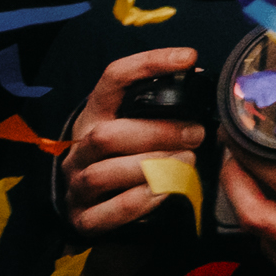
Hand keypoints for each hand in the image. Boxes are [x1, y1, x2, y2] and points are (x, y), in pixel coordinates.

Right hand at [58, 47, 205, 232]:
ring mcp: (76, 184)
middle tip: (196, 134)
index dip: (149, 64)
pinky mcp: (83, 218)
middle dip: (158, 133)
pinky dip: (139, 202)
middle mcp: (79, 147)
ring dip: (152, 167)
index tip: (188, 58)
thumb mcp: (141, 126)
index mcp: (97, 115)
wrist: (101, 207)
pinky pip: (106, 212)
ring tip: (187, 162)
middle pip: (106, 135)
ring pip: (103, 173)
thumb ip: (165, 107)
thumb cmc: (133, 156)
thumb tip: (199, 78)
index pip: (114, 79)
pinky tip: (165, 191)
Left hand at [217, 97, 275, 275]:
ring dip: (247, 203)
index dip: (258, 159)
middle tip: (230, 154)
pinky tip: (270, 206)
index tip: (244, 137)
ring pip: (258, 235)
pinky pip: (271, 252)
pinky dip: (265, 227)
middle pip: (257, 214)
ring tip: (245, 175)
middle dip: (234, 182)